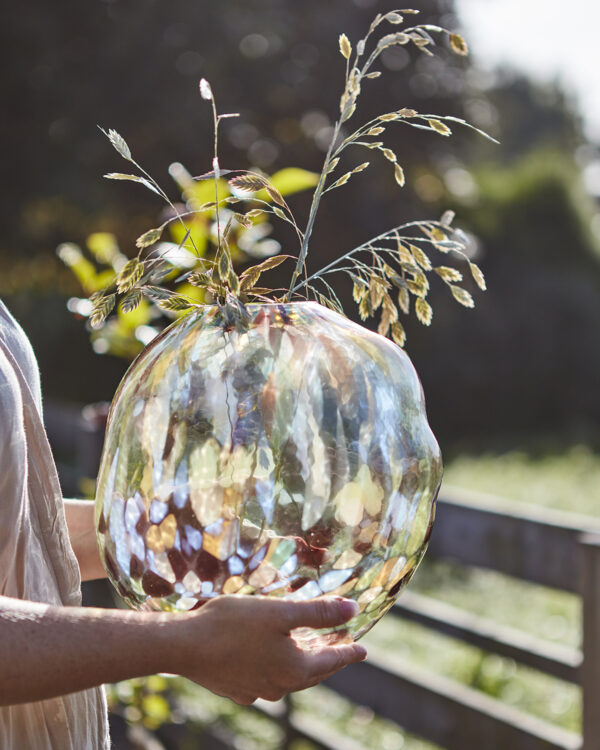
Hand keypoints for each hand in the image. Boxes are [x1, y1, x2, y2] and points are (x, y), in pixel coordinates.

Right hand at [169, 596, 365, 704]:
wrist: (184, 646)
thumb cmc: (233, 624)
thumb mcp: (280, 612)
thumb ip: (318, 613)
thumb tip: (353, 610)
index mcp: (294, 669)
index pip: (332, 660)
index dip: (349, 652)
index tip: (363, 650)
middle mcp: (279, 687)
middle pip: (313, 673)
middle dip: (329, 660)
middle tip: (341, 650)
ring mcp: (256, 691)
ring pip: (289, 677)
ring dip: (302, 663)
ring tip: (308, 650)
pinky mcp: (236, 689)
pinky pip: (267, 679)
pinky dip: (277, 667)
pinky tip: (270, 656)